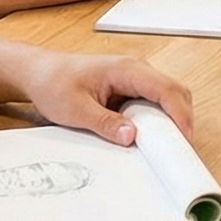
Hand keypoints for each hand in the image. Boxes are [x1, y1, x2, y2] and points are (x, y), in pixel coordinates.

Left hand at [14, 49, 195, 145]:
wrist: (37, 72)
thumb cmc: (53, 83)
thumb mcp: (75, 109)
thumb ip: (105, 123)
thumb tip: (132, 137)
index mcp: (127, 69)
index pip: (166, 90)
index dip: (180, 116)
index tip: (184, 141)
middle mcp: (136, 70)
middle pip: (174, 93)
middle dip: (182, 120)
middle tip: (178, 150)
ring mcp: (134, 78)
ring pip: (167, 98)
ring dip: (170, 121)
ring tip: (165, 147)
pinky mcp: (129, 88)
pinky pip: (153, 103)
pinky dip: (158, 120)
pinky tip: (150, 138)